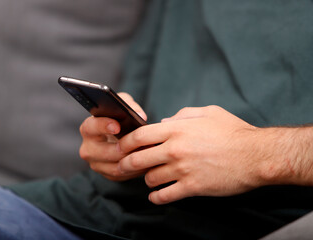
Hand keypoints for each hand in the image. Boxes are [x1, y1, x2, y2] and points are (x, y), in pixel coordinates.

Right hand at [79, 92, 147, 180]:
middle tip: (140, 144)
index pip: (90, 127)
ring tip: (148, 152)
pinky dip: (136, 169)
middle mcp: (88, 148)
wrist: (119, 137)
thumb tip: (140, 116)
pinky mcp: (107, 174)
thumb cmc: (120, 118)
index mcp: (88, 129)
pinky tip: (147, 162)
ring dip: (132, 160)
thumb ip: (128, 104)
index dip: (103, 126)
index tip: (117, 126)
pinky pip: (122, 175)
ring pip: (115, 167)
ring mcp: (96, 164)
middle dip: (123, 149)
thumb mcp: (123, 105)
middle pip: (104, 152)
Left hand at [118, 106, 276, 203]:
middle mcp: (175, 149)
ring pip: (150, 178)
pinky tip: (156, 195)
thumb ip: (183, 115)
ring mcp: (182, 170)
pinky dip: (156, 197)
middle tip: (125, 165)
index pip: (140, 136)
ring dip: (146, 179)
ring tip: (150, 177)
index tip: (122, 147)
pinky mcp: (192, 187)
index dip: (126, 142)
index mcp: (177, 129)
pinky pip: (165, 195)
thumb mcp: (208, 112)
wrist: (256, 155)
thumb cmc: (233, 131)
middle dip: (127, 163)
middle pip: (138, 158)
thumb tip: (165, 121)